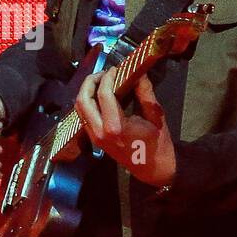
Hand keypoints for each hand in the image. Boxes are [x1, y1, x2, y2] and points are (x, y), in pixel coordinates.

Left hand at [74, 70, 175, 187]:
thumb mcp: (155, 116)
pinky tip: (101, 95)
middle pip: (83, 100)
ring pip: (79, 108)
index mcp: (116, 127)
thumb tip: (137, 72)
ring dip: (87, 91)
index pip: (104, 94)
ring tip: (102, 81)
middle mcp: (100, 132)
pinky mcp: (94, 138)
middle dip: (91, 81)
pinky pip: (84, 116)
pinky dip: (88, 102)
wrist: (153, 168)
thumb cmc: (157, 143)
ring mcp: (94, 137)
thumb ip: (145, 92)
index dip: (108, 77)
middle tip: (104, 73)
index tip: (116, 69)